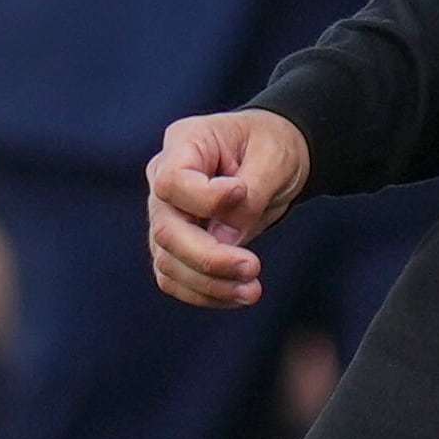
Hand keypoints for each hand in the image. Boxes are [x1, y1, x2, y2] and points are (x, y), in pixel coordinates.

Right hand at [147, 109, 310, 307]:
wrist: (272, 159)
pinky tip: (239, 295)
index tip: (242, 193)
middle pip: (166, 230)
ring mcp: (166, 214)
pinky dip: (206, 294)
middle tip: (254, 267)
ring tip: (253, 291)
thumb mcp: (274, 157)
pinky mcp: (176, 244)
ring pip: (168, 262)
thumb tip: (225, 239)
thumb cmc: (272, 146)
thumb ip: (251, 193)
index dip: (204, 198)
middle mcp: (164, 180)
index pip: (171, 182)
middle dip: (209, 258)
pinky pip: (177, 279)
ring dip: (210, 284)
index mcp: (184, 143)